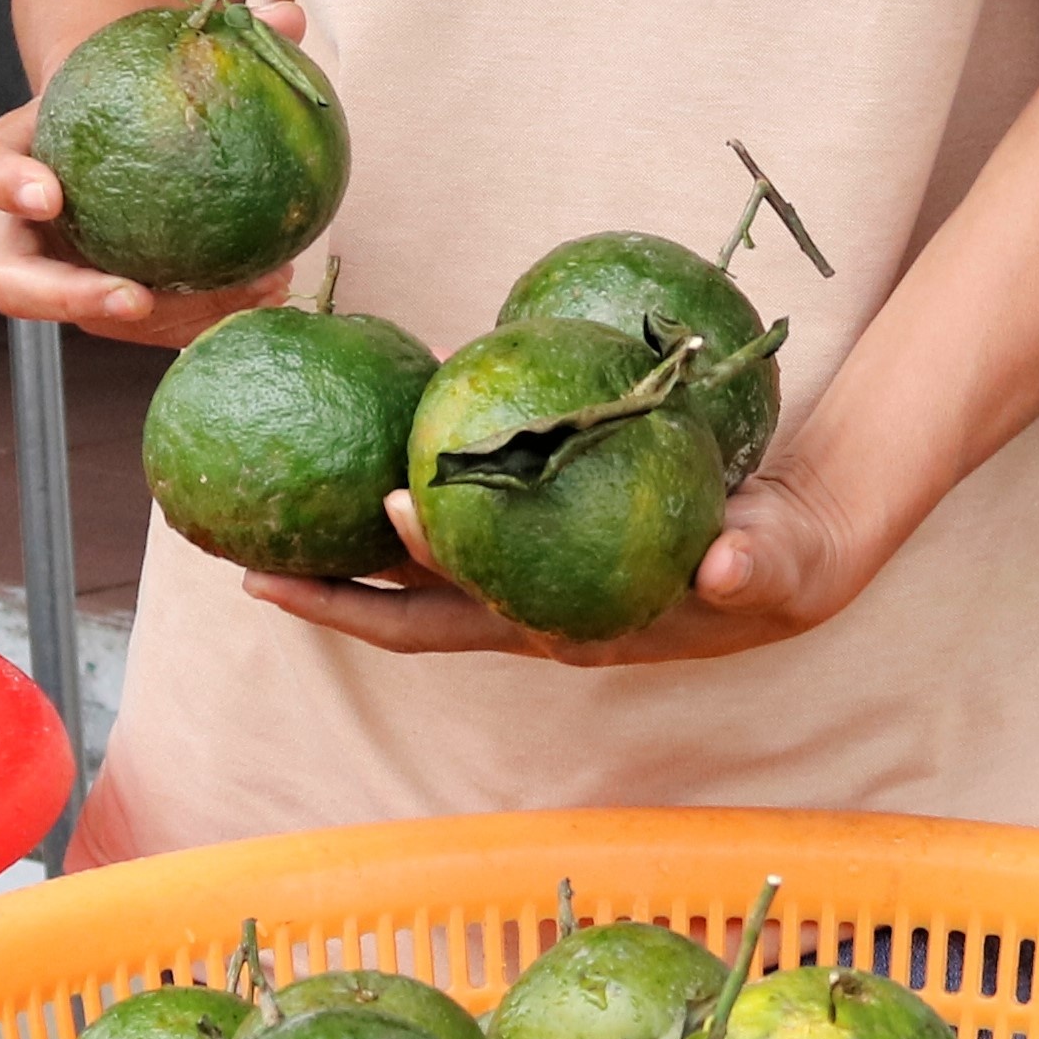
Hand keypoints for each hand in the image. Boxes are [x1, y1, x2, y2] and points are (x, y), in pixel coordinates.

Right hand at [0, 1, 315, 345]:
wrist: (113, 129)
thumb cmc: (124, 83)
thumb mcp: (145, 54)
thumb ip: (211, 35)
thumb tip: (290, 16)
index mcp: (11, 159)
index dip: (6, 188)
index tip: (51, 196)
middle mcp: (18, 231)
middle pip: (12, 282)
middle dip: (66, 296)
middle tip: (135, 295)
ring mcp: (56, 276)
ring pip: (88, 319)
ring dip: (160, 321)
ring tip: (235, 296)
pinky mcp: (102, 304)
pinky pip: (143, 326)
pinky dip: (198, 317)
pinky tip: (268, 292)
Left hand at [237, 456, 884, 666]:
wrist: (795, 547)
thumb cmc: (783, 562)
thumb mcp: (780, 567)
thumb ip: (754, 568)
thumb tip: (723, 567)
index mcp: (568, 626)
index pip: (468, 615)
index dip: (416, 581)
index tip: (382, 513)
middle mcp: (527, 607)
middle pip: (405, 606)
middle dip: (325, 586)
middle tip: (243, 548)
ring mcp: (523, 573)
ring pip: (415, 563)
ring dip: (344, 539)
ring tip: (269, 492)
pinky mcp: (533, 529)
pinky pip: (456, 508)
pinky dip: (414, 474)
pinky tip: (384, 412)